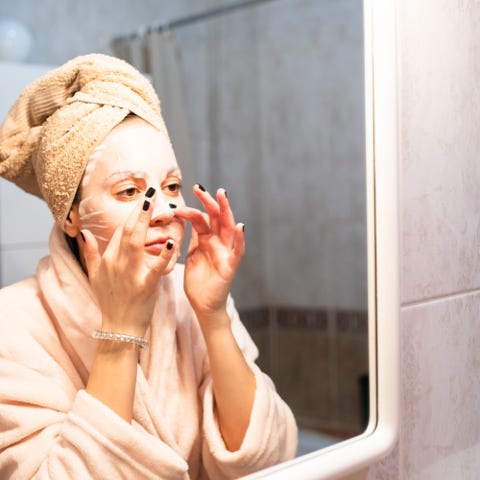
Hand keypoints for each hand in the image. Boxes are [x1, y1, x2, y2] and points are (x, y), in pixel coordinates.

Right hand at [81, 190, 177, 336]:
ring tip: (153, 203)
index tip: (142, 199)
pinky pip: (156, 266)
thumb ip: (90, 253)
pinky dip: (164, 254)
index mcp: (108, 259)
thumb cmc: (110, 301)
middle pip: (127, 230)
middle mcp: (116, 263)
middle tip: (149, 191)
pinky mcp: (145, 285)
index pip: (120, 230)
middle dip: (138, 210)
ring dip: (144, 221)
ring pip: (136, 242)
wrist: (119, 328)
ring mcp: (130, 273)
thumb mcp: (94, 276)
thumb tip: (84, 232)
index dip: (131, 213)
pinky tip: (173, 240)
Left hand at [174, 185, 244, 326]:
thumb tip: (186, 219)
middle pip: (216, 218)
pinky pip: (238, 251)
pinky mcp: (230, 266)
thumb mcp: (192, 254)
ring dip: (226, 211)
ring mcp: (226, 253)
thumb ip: (192, 238)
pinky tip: (240, 226)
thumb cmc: (198, 281)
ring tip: (222, 195)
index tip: (181, 198)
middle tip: (200, 188)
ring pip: (228, 228)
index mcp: (207, 240)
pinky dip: (240, 239)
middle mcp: (218, 243)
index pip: (202, 218)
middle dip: (209, 201)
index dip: (193, 207)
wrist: (203, 305)